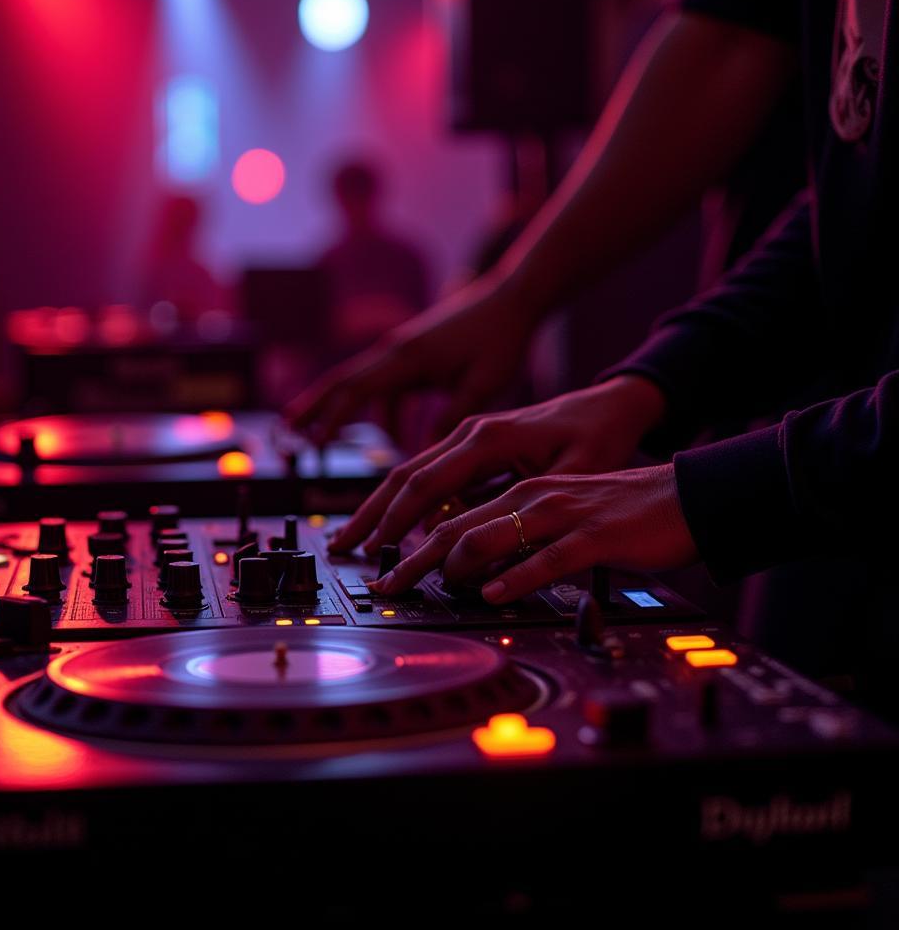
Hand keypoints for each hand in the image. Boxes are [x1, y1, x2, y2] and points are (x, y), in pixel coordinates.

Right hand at [284, 276, 534, 444]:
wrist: (514, 298)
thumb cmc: (501, 339)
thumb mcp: (482, 387)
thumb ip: (450, 419)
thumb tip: (423, 453)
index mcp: (406, 358)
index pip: (356, 390)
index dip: (333, 418)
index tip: (314, 443)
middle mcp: (396, 351)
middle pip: (343, 382)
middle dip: (314, 407)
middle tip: (287, 430)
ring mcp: (403, 351)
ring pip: (362, 385)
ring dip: (345, 412)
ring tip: (324, 439)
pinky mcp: (415, 354)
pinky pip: (388, 388)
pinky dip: (385, 413)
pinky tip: (397, 438)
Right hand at [327, 375, 666, 555]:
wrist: (614, 403)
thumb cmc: (600, 436)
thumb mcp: (575, 477)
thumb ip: (526, 513)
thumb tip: (482, 552)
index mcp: (488, 436)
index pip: (426, 483)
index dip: (395, 521)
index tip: (373, 552)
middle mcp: (470, 430)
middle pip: (404, 475)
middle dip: (370, 516)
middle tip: (341, 549)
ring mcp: (470, 434)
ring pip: (412, 472)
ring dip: (381, 508)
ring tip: (356, 539)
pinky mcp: (476, 443)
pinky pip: (433, 473)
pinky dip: (407, 499)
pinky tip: (394, 524)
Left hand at [371, 465, 697, 603]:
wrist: (684, 495)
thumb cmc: (622, 511)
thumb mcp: (561, 516)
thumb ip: (520, 533)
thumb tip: (478, 565)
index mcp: (521, 491)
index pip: (452, 514)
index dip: (411, 539)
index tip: (383, 566)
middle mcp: (533, 496)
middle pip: (457, 525)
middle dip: (413, 557)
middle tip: (384, 583)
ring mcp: (562, 513)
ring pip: (492, 536)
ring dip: (453, 565)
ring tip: (426, 588)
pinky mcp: (594, 535)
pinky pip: (548, 558)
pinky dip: (515, 577)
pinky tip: (493, 593)